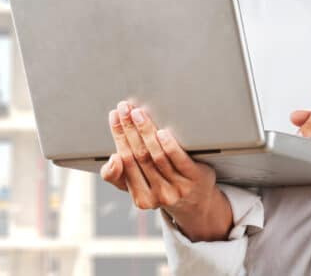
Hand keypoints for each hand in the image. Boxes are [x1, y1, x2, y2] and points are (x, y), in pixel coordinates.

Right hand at [100, 100, 231, 240]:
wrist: (196, 201)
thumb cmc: (161, 187)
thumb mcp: (136, 188)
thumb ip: (116, 176)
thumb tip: (113, 159)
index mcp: (142, 199)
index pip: (125, 163)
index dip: (118, 137)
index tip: (114, 117)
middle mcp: (160, 196)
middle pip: (140, 156)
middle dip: (129, 129)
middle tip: (124, 108)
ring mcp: (179, 187)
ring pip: (158, 156)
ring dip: (146, 131)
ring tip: (138, 113)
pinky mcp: (196, 178)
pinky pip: (179, 159)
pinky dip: (168, 145)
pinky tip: (162, 132)